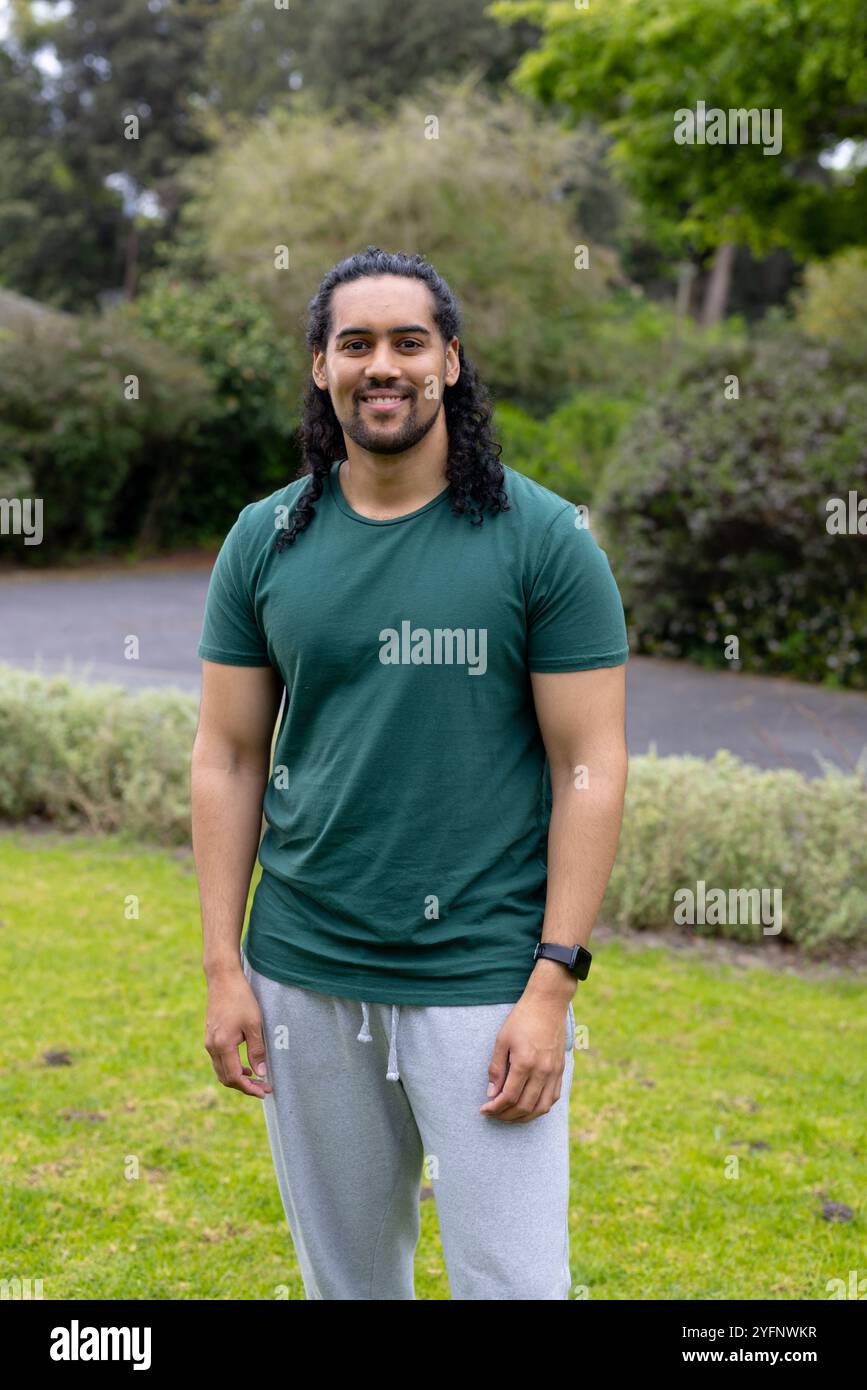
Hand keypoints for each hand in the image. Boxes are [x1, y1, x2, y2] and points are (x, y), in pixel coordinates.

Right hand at [204, 969, 271, 1097]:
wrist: (222, 979)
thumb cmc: (240, 999)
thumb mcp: (254, 1024)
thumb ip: (257, 1050)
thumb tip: (260, 1073)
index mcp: (222, 1045)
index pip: (234, 1077)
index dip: (249, 1088)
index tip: (264, 1091)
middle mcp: (212, 1046)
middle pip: (225, 1078)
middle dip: (244, 1086)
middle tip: (263, 1087)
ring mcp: (209, 1042)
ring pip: (221, 1070)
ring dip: (237, 1078)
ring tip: (255, 1078)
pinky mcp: (210, 1036)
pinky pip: (219, 1060)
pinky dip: (231, 1068)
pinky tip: (244, 1065)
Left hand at [479, 991, 569, 1122]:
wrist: (547, 1004)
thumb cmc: (522, 1019)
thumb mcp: (502, 1040)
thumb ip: (496, 1069)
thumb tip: (491, 1093)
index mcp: (525, 1063)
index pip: (509, 1097)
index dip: (495, 1107)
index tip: (484, 1109)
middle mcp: (542, 1071)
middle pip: (525, 1107)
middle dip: (506, 1115)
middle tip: (494, 1114)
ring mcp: (554, 1072)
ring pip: (541, 1108)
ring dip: (524, 1117)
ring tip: (509, 1116)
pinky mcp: (561, 1070)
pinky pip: (553, 1098)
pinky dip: (540, 1108)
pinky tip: (529, 1107)